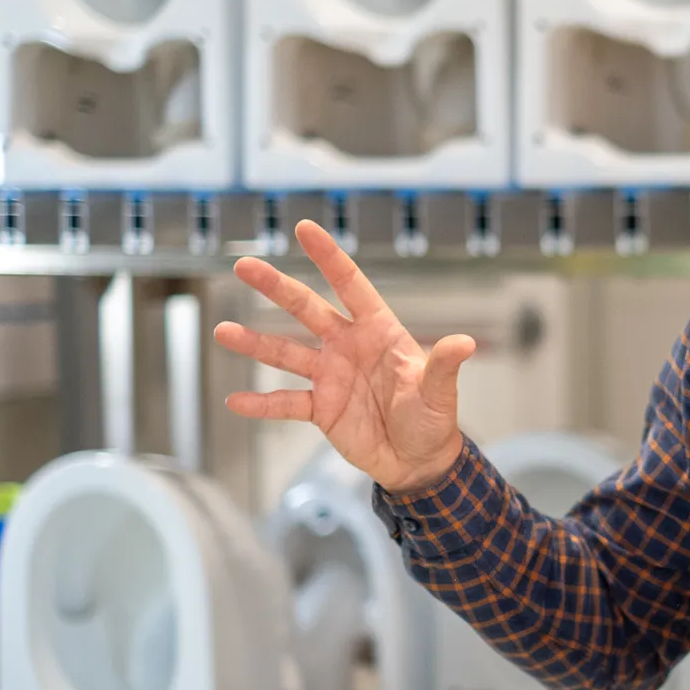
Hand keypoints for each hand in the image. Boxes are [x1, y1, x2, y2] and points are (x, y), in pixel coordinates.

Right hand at [213, 220, 475, 493]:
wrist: (418, 461)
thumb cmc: (434, 418)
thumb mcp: (439, 392)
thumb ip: (444, 365)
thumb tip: (465, 343)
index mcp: (379, 331)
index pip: (351, 286)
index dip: (330, 257)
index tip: (305, 229)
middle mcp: (348, 346)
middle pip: (307, 310)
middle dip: (277, 287)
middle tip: (244, 265)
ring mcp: (331, 376)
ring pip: (285, 353)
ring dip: (255, 343)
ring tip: (223, 332)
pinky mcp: (320, 409)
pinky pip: (285, 403)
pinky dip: (261, 404)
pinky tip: (236, 400)